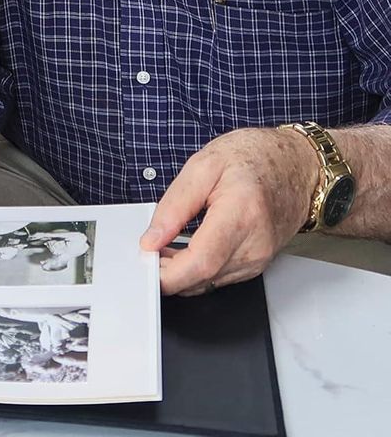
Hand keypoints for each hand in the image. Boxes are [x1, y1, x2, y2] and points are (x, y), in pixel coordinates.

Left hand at [139, 128, 316, 295]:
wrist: (295, 165)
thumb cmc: (253, 158)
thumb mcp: (202, 165)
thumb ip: (174, 205)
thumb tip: (152, 239)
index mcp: (240, 214)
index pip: (202, 261)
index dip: (169, 274)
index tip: (146, 266)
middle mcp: (254, 244)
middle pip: (203, 278)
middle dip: (167, 271)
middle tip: (148, 248)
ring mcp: (259, 259)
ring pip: (209, 283)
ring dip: (180, 272)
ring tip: (163, 244)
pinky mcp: (257, 265)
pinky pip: (219, 277)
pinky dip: (196, 269)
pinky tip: (183, 249)